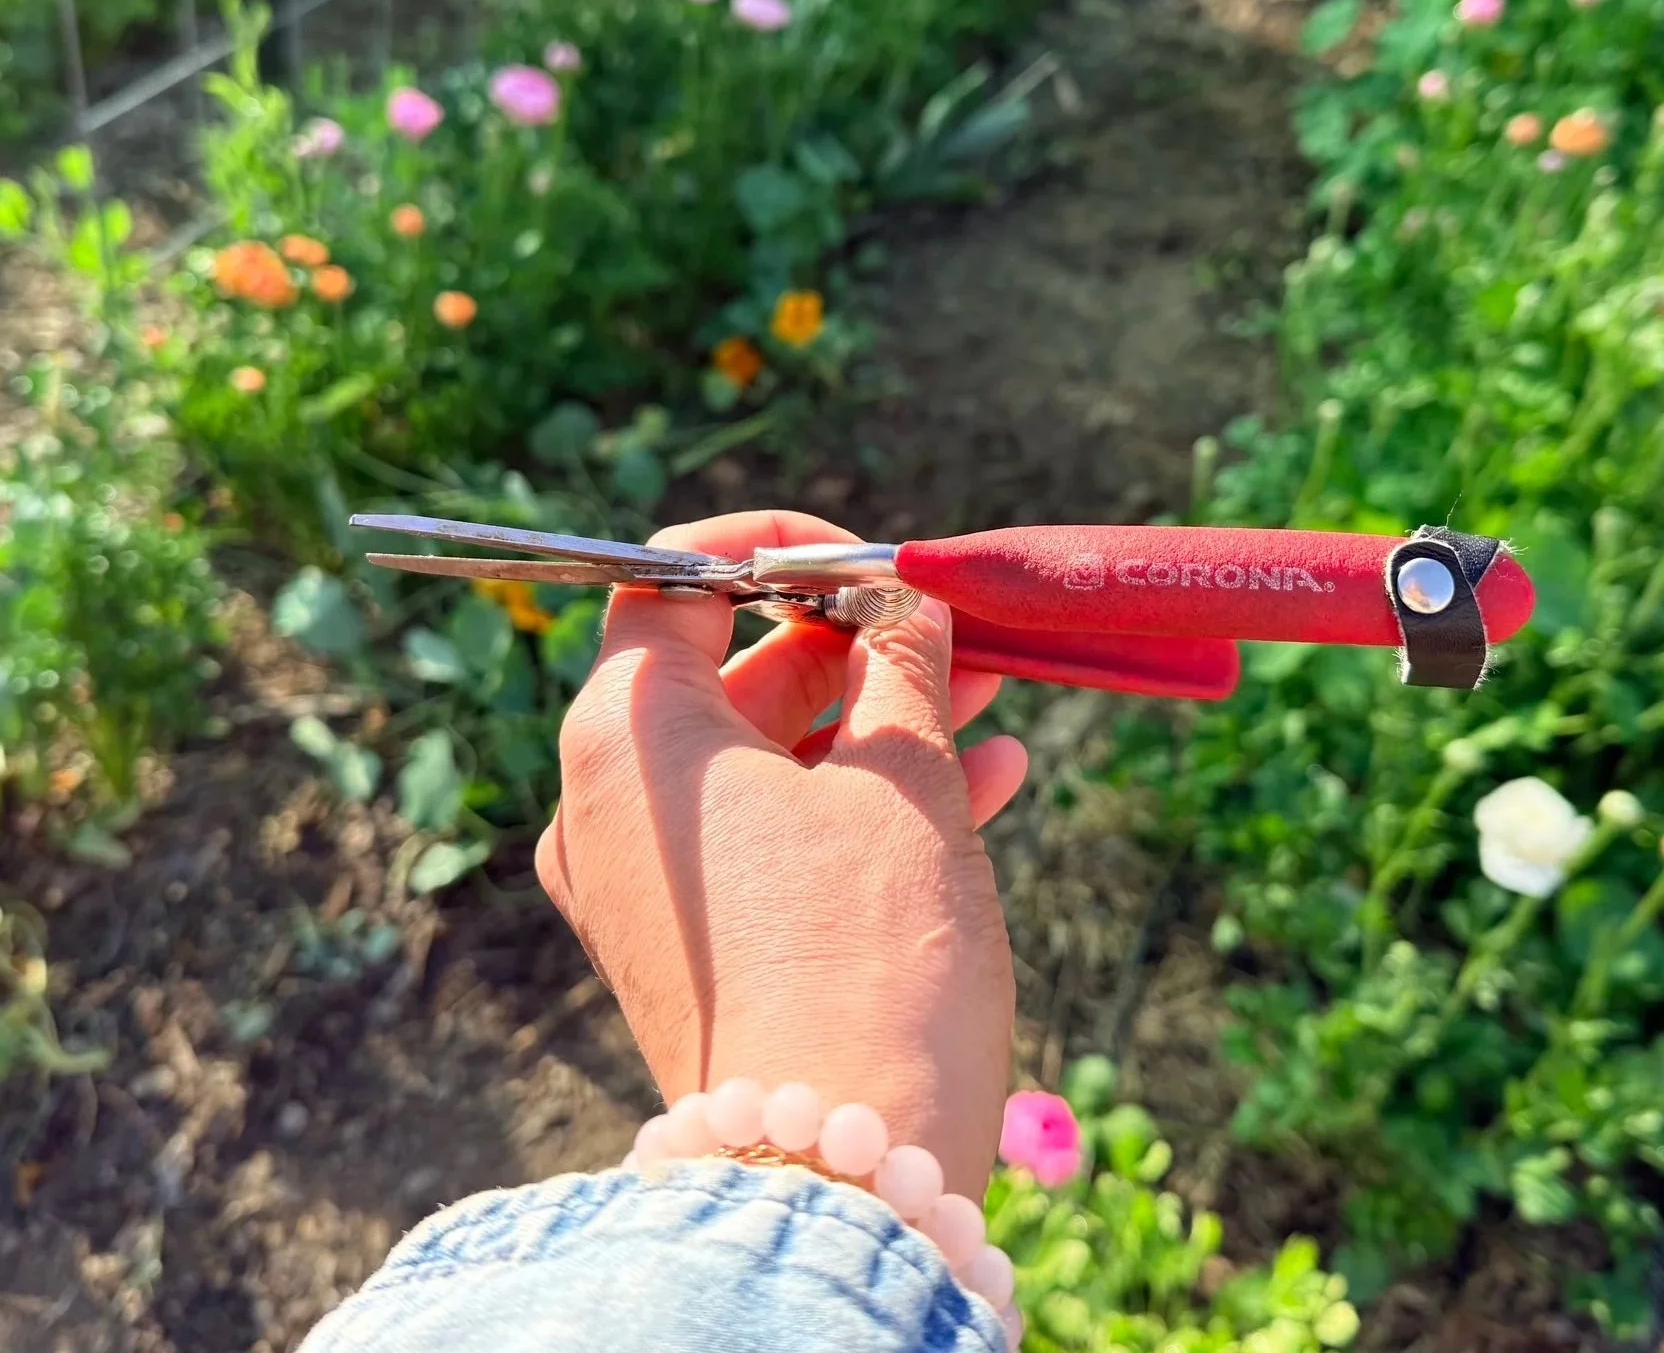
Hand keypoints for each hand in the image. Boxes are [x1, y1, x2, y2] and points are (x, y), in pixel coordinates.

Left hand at [536, 511, 1028, 1194]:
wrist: (841, 1171)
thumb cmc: (869, 957)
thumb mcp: (905, 784)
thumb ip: (902, 667)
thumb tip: (907, 605)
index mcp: (628, 737)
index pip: (672, 585)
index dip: (775, 553)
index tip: (866, 559)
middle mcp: (608, 807)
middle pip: (732, 679)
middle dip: (859, 649)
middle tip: (956, 636)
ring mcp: (642, 889)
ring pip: (765, 764)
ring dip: (878, 727)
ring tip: (995, 705)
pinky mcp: (688, 950)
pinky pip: (767, 842)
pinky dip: (856, 807)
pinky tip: (984, 787)